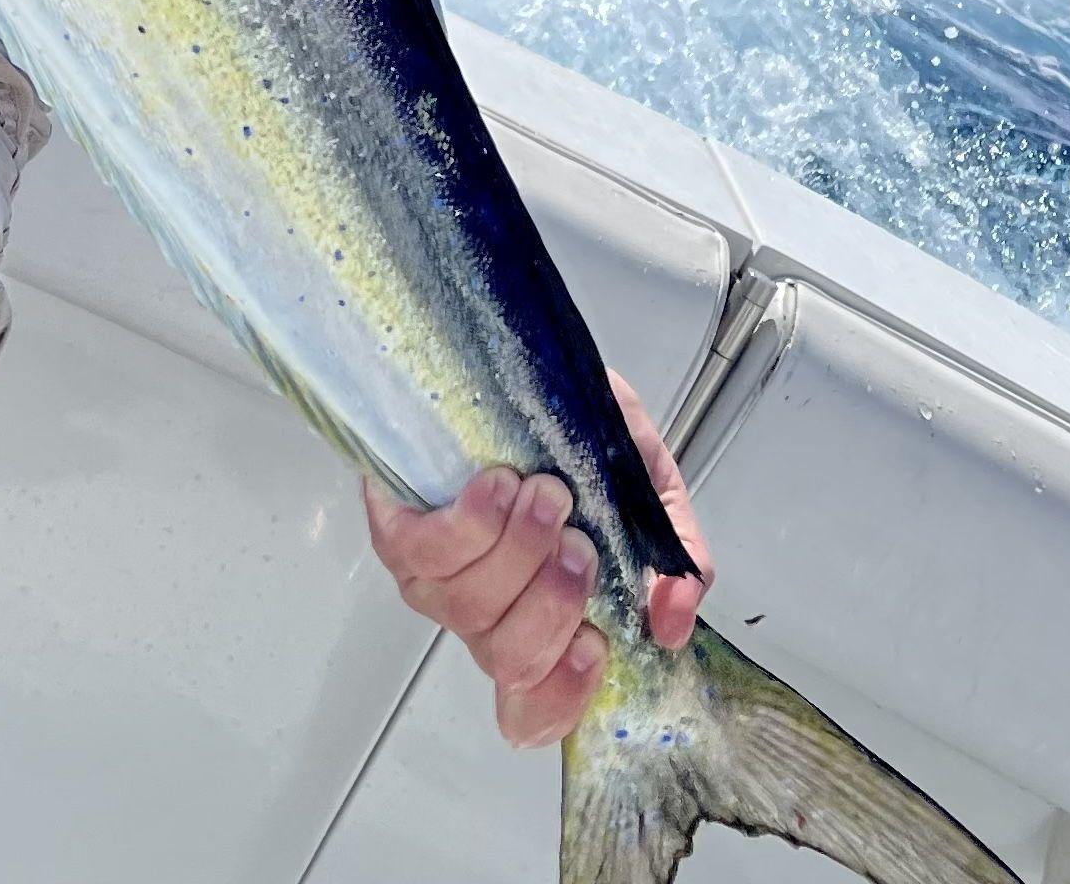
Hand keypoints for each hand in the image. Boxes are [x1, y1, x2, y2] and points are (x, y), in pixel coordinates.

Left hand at [363, 368, 712, 750]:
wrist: (520, 359)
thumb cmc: (578, 434)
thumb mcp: (647, 488)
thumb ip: (673, 555)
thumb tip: (673, 620)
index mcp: (541, 620)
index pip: (533, 710)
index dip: (562, 698)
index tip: (596, 643)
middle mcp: (484, 614)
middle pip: (510, 659)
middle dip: (553, 602)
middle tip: (579, 541)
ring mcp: (436, 579)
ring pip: (470, 606)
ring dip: (516, 551)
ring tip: (546, 493)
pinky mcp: (396, 531)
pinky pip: (421, 554)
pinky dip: (467, 524)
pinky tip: (496, 487)